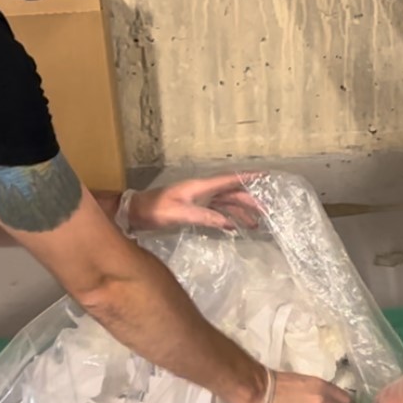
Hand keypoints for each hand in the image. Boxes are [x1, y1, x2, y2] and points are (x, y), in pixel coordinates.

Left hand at [126, 174, 261, 232]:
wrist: (136, 212)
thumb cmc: (155, 210)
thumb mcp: (180, 214)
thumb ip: (204, 217)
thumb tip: (228, 223)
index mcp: (200, 186)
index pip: (229, 180)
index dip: (247, 177)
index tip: (265, 175)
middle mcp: (202, 190)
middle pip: (231, 192)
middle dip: (249, 200)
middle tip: (266, 212)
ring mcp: (198, 198)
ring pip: (225, 202)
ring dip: (240, 211)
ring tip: (254, 224)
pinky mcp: (194, 207)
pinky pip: (216, 210)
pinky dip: (227, 217)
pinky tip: (234, 226)